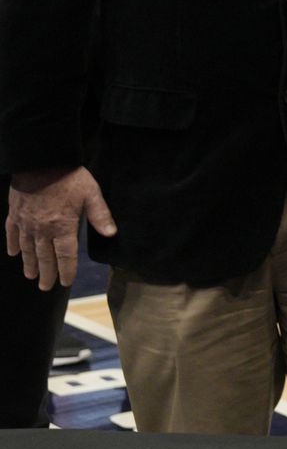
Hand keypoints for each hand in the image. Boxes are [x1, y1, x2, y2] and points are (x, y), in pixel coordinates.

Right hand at [6, 166, 116, 288]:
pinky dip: (13, 245)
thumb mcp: (92, 194)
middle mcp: (43, 229)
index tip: (66, 282)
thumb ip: (100, 215)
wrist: (41, 161)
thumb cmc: (69, 177)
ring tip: (31, 276)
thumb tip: (111, 233)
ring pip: (27, 249)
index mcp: (63, 226)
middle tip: (46, 287)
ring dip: (29, 264)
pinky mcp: (15, 213)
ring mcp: (26, 222)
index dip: (67, 271)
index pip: (66, 256)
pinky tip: (14, 253)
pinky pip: (12, 233)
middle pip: (45, 257)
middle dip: (46, 274)